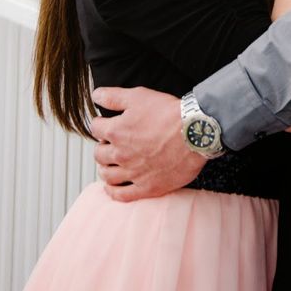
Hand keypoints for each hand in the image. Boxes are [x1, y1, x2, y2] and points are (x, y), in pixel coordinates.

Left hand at [90, 86, 204, 201]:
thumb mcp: (138, 96)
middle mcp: (121, 154)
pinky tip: (114, 186)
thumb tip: (96, 95)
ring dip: (105, 168)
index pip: (95, 128)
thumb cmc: (169, 113)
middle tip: (110, 143)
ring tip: (111, 163)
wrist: (195, 133)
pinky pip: (122, 195)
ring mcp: (133, 173)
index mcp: (116, 131)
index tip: (104, 124)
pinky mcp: (147, 187)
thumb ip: (113, 97)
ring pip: (107, 175)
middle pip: (99, 153)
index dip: (100, 124)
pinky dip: (113, 191)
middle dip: (102, 146)